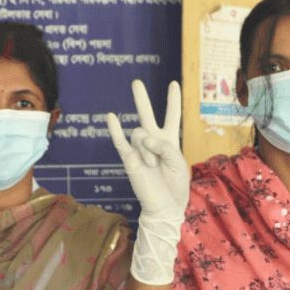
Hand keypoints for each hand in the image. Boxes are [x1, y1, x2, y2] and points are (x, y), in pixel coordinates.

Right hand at [107, 80, 189, 284]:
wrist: (164, 208)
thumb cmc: (175, 187)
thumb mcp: (178, 162)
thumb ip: (164, 146)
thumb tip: (143, 138)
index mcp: (170, 142)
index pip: (171, 116)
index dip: (173, 101)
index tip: (173, 83)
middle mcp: (154, 142)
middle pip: (147, 115)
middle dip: (142, 99)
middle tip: (136, 82)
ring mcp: (140, 150)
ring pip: (141, 134)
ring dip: (148, 149)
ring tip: (152, 165)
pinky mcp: (129, 160)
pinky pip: (121, 142)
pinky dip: (115, 129)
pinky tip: (111, 117)